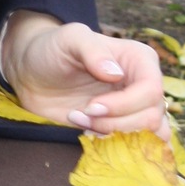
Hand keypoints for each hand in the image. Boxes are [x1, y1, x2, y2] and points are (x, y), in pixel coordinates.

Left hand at [1, 12, 169, 139]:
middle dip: (115, 123)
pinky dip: (118, 146)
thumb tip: (116, 74)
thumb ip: (92, 50)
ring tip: (86, 123)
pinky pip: (139, 146)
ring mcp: (136, 107)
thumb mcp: (69, 39)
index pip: (151, 90)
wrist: (33, 73)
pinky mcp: (122, 126)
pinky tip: (90, 132)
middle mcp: (144, 84)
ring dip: (116, 135)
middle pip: (151, 116)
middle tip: (83, 114)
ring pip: (151, 134)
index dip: (123, 105)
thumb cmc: (53, 50)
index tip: (91, 106)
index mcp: (140, 59)